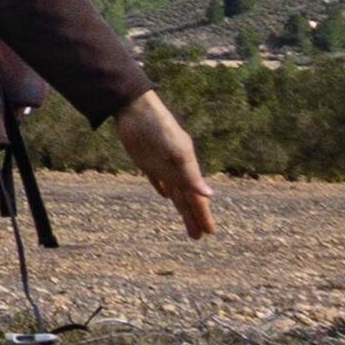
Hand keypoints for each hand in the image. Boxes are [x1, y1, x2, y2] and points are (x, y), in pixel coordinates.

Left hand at [117, 91, 217, 237]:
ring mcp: (161, 164)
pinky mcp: (145, 159)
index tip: (209, 233)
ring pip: (174, 191)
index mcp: (187, 168)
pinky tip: (165, 195)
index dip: (202, 215)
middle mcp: (176, 168)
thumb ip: (190, 175)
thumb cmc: (158, 127)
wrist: (134, 107)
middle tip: (197, 237)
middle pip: (187, 198)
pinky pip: (157, 178)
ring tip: (185, 221)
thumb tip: (210, 195)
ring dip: (180, 207)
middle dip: (193, 217)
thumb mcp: (176, 152)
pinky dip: (162, 188)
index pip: (196, 198)